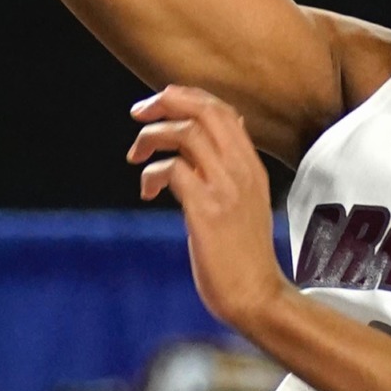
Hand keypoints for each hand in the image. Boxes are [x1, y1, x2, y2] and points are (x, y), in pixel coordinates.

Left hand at [127, 85, 287, 332]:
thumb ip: (234, 165)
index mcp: (251, 165)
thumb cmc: (245, 252)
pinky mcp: (207, 209)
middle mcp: (242, 169)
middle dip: (166, 102)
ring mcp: (226, 188)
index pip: (222, 108)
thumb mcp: (248, 199)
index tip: (160, 103)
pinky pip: (173, 169)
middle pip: (205, 110)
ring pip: (187, 133)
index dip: (187, 96)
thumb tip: (231, 127)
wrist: (255, 294)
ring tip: (136, 156)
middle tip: (138, 113)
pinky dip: (152, 174)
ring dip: (152, 136)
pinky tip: (147, 192)